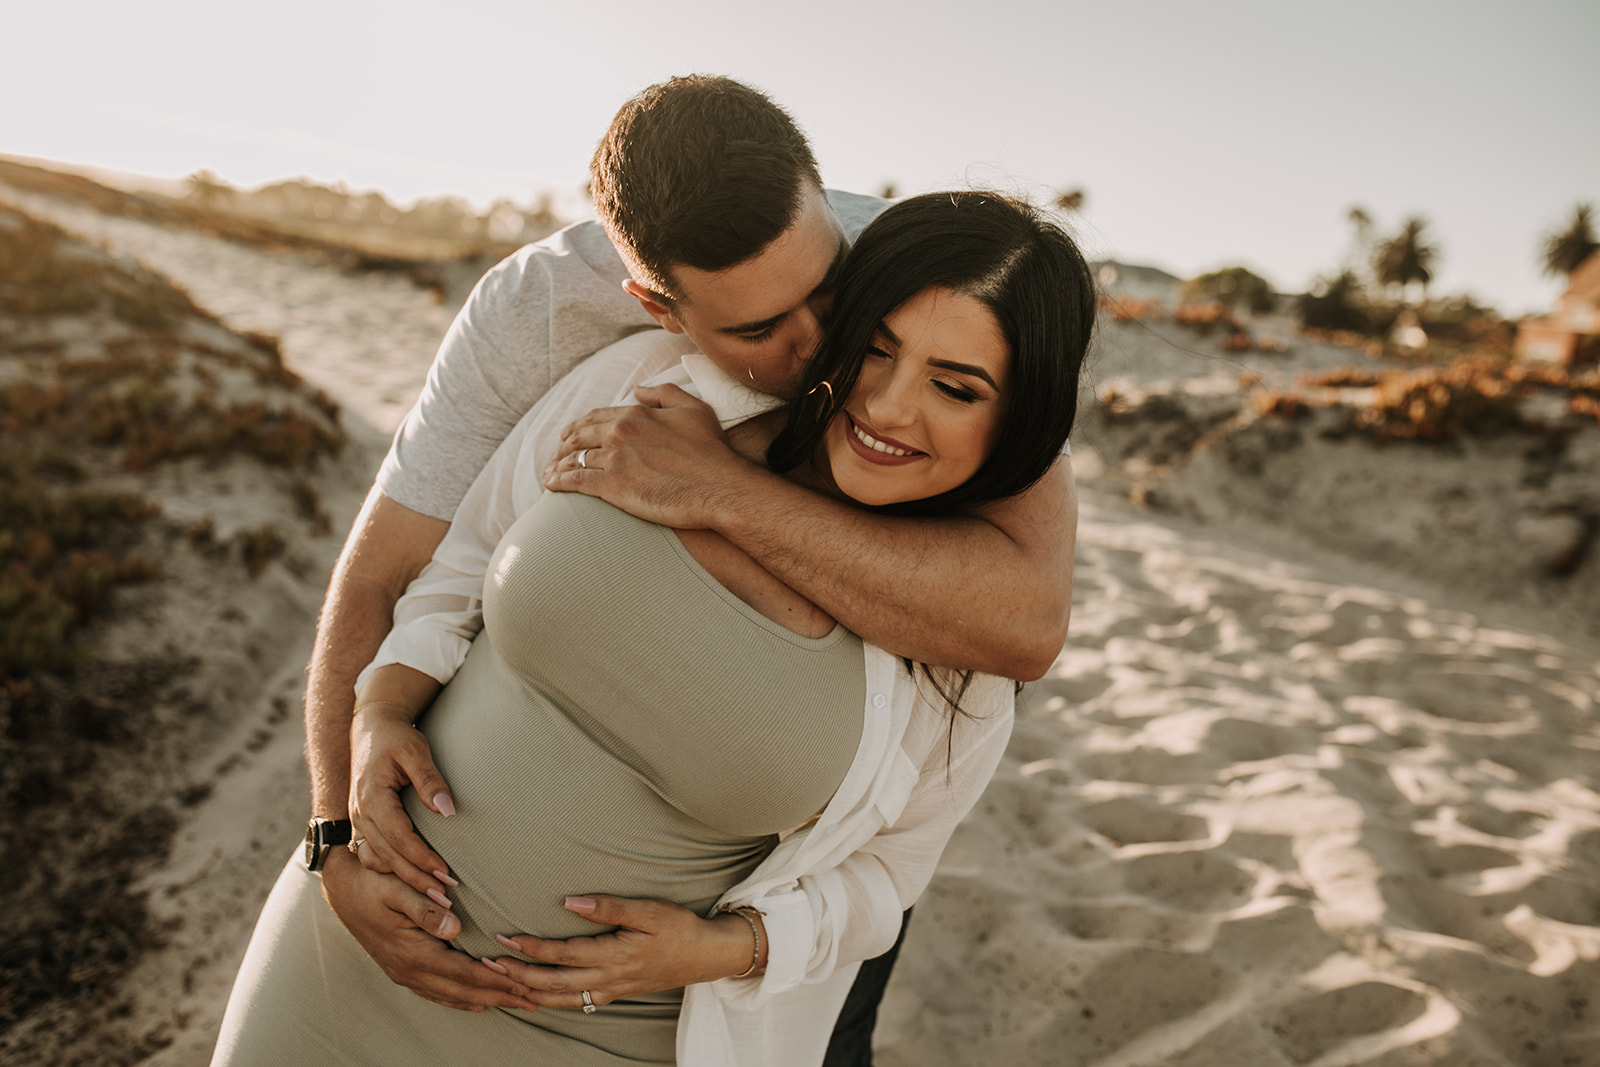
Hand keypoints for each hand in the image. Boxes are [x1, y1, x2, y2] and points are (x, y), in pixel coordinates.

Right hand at [319, 848, 541, 1012]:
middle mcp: (409, 970)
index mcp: (412, 952)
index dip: (493, 980)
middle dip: (498, 996)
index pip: (462, 973)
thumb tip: (455, 927)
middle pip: (461, 991)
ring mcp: (404, 973)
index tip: (521, 983)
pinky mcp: (402, 970)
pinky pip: (436, 992)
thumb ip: (426, 909)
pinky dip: (460, 999)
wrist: (342, 890)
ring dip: (484, 1000)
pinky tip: (476, 1002)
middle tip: (531, 1000)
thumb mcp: (397, 889)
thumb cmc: (372, 884)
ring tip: (514, 1002)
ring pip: (450, 995)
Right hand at [349, 702, 456, 900]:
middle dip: (415, 878)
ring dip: (405, 879)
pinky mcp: (363, 824)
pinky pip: (374, 855)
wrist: (370, 729)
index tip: (445, 873)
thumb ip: (430, 780)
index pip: (398, 835)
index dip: (421, 857)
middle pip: (387, 855)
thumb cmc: (396, 739)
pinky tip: (413, 882)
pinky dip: (393, 871)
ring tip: (433, 896)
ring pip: (378, 859)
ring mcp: (358, 820)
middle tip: (443, 898)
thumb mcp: (415, 752)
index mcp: (372, 796)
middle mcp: (360, 813)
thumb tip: (447, 811)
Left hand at [485, 895, 765, 1010]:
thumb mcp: (648, 910)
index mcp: (613, 955)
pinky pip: (575, 1003)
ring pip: (560, 998)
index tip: (504, 937)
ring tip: (503, 980)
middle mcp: (607, 979)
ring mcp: (610, 990)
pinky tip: (538, 996)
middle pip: (552, 982)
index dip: (530, 947)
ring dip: (529, 991)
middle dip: (518, 973)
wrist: (705, 956)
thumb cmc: (678, 928)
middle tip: (488, 963)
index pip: (561, 954)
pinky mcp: (614, 994)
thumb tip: (571, 901)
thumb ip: (609, 907)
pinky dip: (551, 1001)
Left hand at [541, 384, 754, 527]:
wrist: (720, 487)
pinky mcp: (612, 486)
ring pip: (574, 459)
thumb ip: (663, 394)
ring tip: (550, 473)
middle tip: (557, 454)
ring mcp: (614, 459)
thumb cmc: (712, 451)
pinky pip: (575, 481)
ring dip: (558, 465)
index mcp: (635, 414)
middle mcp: (619, 433)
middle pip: (579, 436)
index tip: (571, 434)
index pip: (597, 417)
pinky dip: (558, 481)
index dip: (580, 425)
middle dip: (564, 445)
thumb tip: (638, 390)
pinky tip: (551, 485)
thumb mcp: (694, 409)